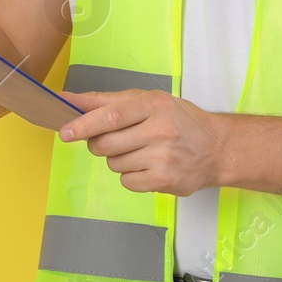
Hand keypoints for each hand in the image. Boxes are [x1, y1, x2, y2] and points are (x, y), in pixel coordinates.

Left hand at [57, 89, 228, 196]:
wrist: (217, 149)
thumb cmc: (179, 120)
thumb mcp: (147, 100)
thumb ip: (106, 101)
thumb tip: (67, 99)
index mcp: (154, 105)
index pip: (111, 116)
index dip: (84, 124)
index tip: (64, 131)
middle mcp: (160, 131)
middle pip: (106, 144)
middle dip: (98, 143)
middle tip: (111, 139)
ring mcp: (163, 158)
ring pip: (114, 164)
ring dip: (117, 159)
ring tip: (140, 150)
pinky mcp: (165, 181)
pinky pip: (126, 182)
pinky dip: (130, 175)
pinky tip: (147, 165)